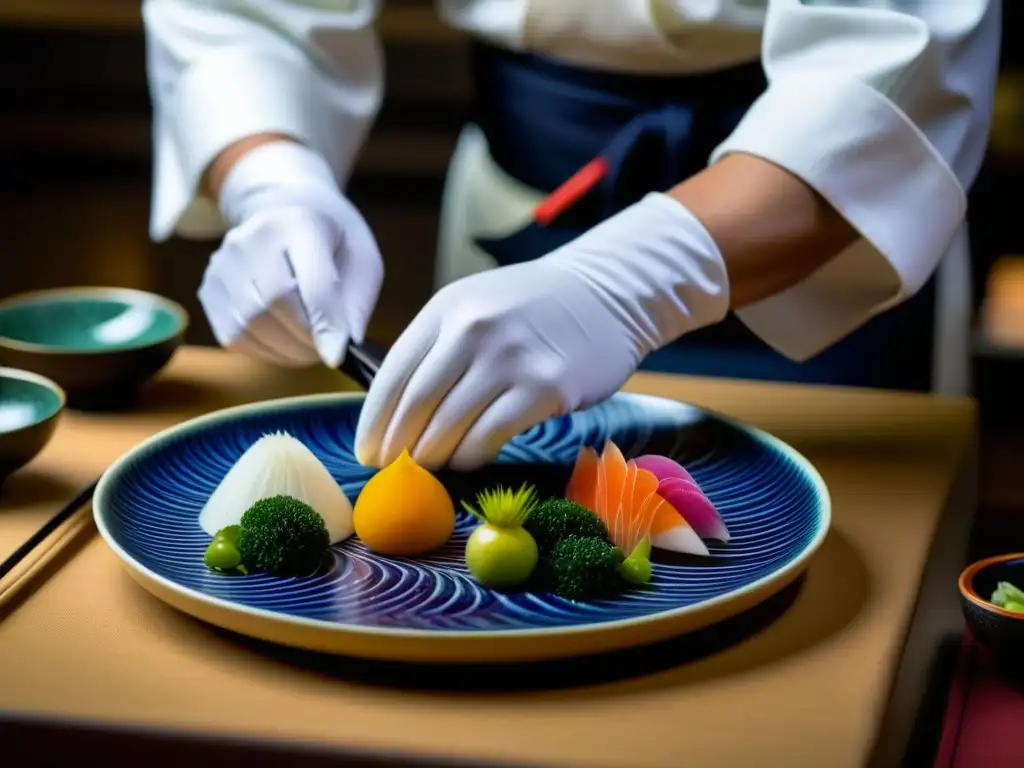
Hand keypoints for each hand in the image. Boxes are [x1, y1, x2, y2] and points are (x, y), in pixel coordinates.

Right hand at [198, 141, 382, 367]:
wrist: (287, 213)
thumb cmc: (332, 244)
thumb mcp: (362, 263)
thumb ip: (355, 304)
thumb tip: (337, 350)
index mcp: (301, 224)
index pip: (311, 282)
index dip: (324, 324)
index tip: (336, 356)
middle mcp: (252, 238)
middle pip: (273, 304)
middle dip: (304, 339)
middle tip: (325, 350)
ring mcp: (223, 263)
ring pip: (249, 324)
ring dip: (285, 350)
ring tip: (308, 347)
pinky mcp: (209, 288)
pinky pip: (233, 335)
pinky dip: (263, 350)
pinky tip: (283, 343)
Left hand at [354, 193, 731, 469]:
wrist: (604, 296)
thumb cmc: (532, 309)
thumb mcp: (475, 307)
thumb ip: (437, 349)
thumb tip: (395, 413)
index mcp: (447, 309)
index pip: (393, 374)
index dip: (374, 421)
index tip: (366, 450)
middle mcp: (474, 328)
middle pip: (416, 405)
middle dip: (397, 446)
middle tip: (391, 471)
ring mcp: (511, 358)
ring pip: (450, 426)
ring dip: (432, 456)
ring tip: (428, 469)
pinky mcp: (546, 388)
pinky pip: (491, 436)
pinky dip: (471, 457)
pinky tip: (466, 461)